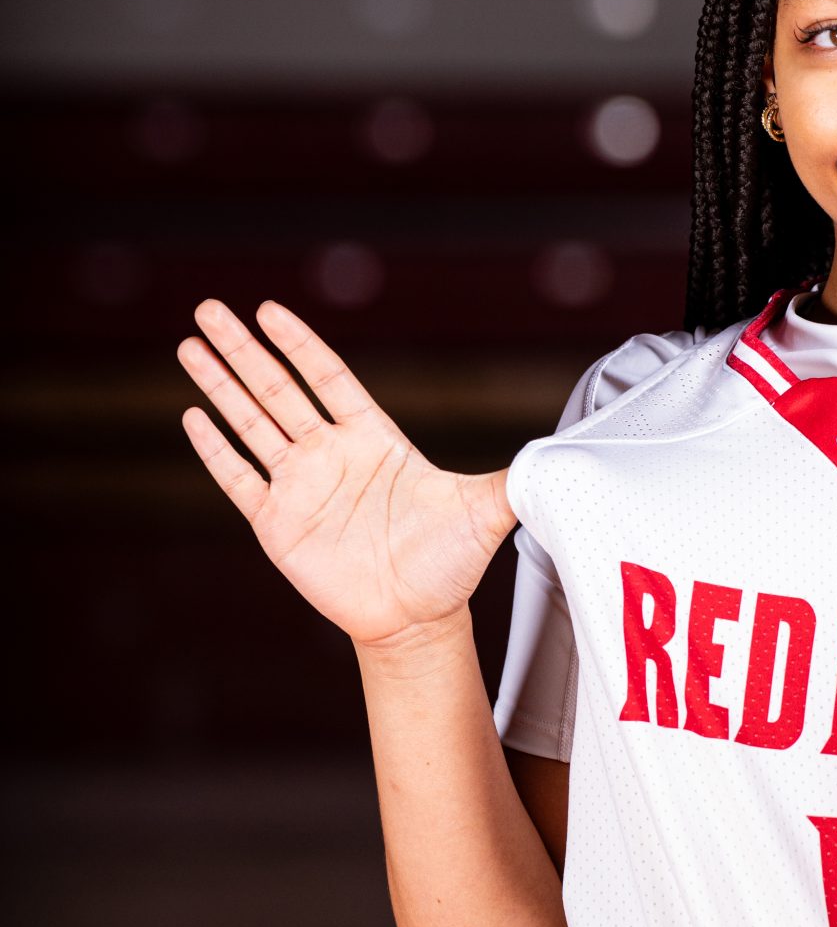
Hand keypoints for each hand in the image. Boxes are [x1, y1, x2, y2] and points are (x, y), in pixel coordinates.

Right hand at [178, 299, 515, 646]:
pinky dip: (215, 449)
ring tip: (189, 344)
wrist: (416, 619)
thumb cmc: (449, 565)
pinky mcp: (277, 524)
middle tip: (210, 308)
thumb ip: (511, 480)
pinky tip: (192, 415)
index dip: (299, 344)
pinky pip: (238, 479)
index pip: (327, 378)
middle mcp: (330, 454)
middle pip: (277, 389)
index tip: (268, 309)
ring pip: (250, 424)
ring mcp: (300, 486)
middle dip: (243, 349)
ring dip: (219, 385)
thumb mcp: (484, 514)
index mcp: (373, 438)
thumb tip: (557, 458)